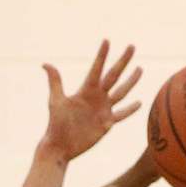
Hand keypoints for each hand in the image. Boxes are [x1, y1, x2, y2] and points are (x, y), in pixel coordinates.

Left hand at [42, 40, 141, 160]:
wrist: (61, 145)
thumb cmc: (56, 123)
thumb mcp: (56, 101)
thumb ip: (55, 82)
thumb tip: (45, 64)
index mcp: (86, 90)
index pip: (96, 69)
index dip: (101, 56)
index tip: (107, 40)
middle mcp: (97, 97)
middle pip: (114, 75)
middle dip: (123, 61)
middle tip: (131, 46)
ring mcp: (103, 109)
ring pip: (121, 92)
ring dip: (131, 81)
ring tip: (140, 69)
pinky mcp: (107, 124)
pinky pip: (122, 115)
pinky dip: (130, 110)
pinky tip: (140, 103)